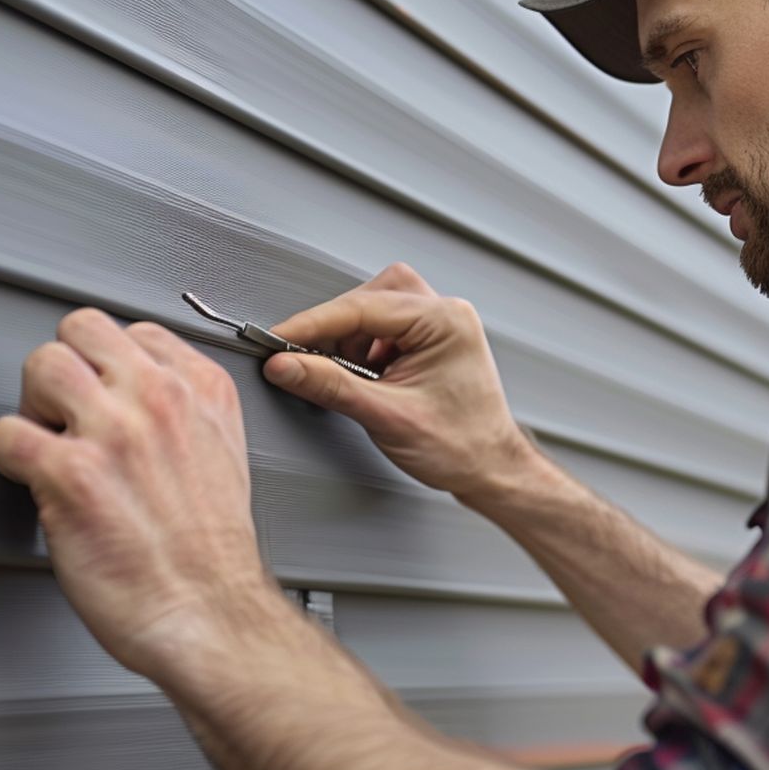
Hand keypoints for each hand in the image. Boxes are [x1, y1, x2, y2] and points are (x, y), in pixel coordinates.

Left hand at [0, 308, 272, 674]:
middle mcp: (158, 400)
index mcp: (201, 391)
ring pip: (42, 363)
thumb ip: (186, 415)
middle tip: (65, 413)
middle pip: (82, 329)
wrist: (211, 612)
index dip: (109, 366)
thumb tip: (138, 402)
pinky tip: (29, 478)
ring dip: (34, 403)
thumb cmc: (214, 555)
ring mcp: (113, 432)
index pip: (137, 332)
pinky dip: (7, 456)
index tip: (101, 394)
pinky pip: (6, 433)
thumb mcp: (225, 455)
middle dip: (66, 369)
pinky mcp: (69, 474)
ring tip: (47, 440)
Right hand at [261, 263, 538, 500]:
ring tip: (351, 381)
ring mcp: (440, 326)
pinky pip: (384, 330)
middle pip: (367, 299)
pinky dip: (364, 351)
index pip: (362, 308)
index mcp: (444, 321)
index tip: (277, 338)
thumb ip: (331, 387)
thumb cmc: (462, 447)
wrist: (491, 470)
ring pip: (373, 312)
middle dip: (336, 331)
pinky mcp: (430, 341)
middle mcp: (446, 314)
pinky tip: (366, 379)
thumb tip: (285, 365)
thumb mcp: (386, 417)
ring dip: (351, 341)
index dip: (312, 324)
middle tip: (308, 360)